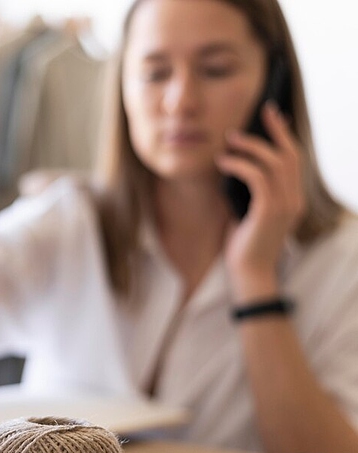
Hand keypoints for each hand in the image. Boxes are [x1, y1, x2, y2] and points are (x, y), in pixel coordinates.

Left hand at [216, 102, 304, 300]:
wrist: (248, 274)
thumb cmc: (243, 245)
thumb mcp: (247, 211)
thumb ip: (248, 191)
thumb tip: (233, 165)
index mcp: (293, 199)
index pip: (294, 160)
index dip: (284, 135)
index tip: (272, 115)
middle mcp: (294, 200)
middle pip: (289, 155)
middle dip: (274, 130)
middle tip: (258, 113)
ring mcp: (285, 205)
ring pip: (273, 162)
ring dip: (250, 146)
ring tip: (229, 140)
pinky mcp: (268, 211)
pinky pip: (256, 177)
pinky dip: (239, 165)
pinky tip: (223, 162)